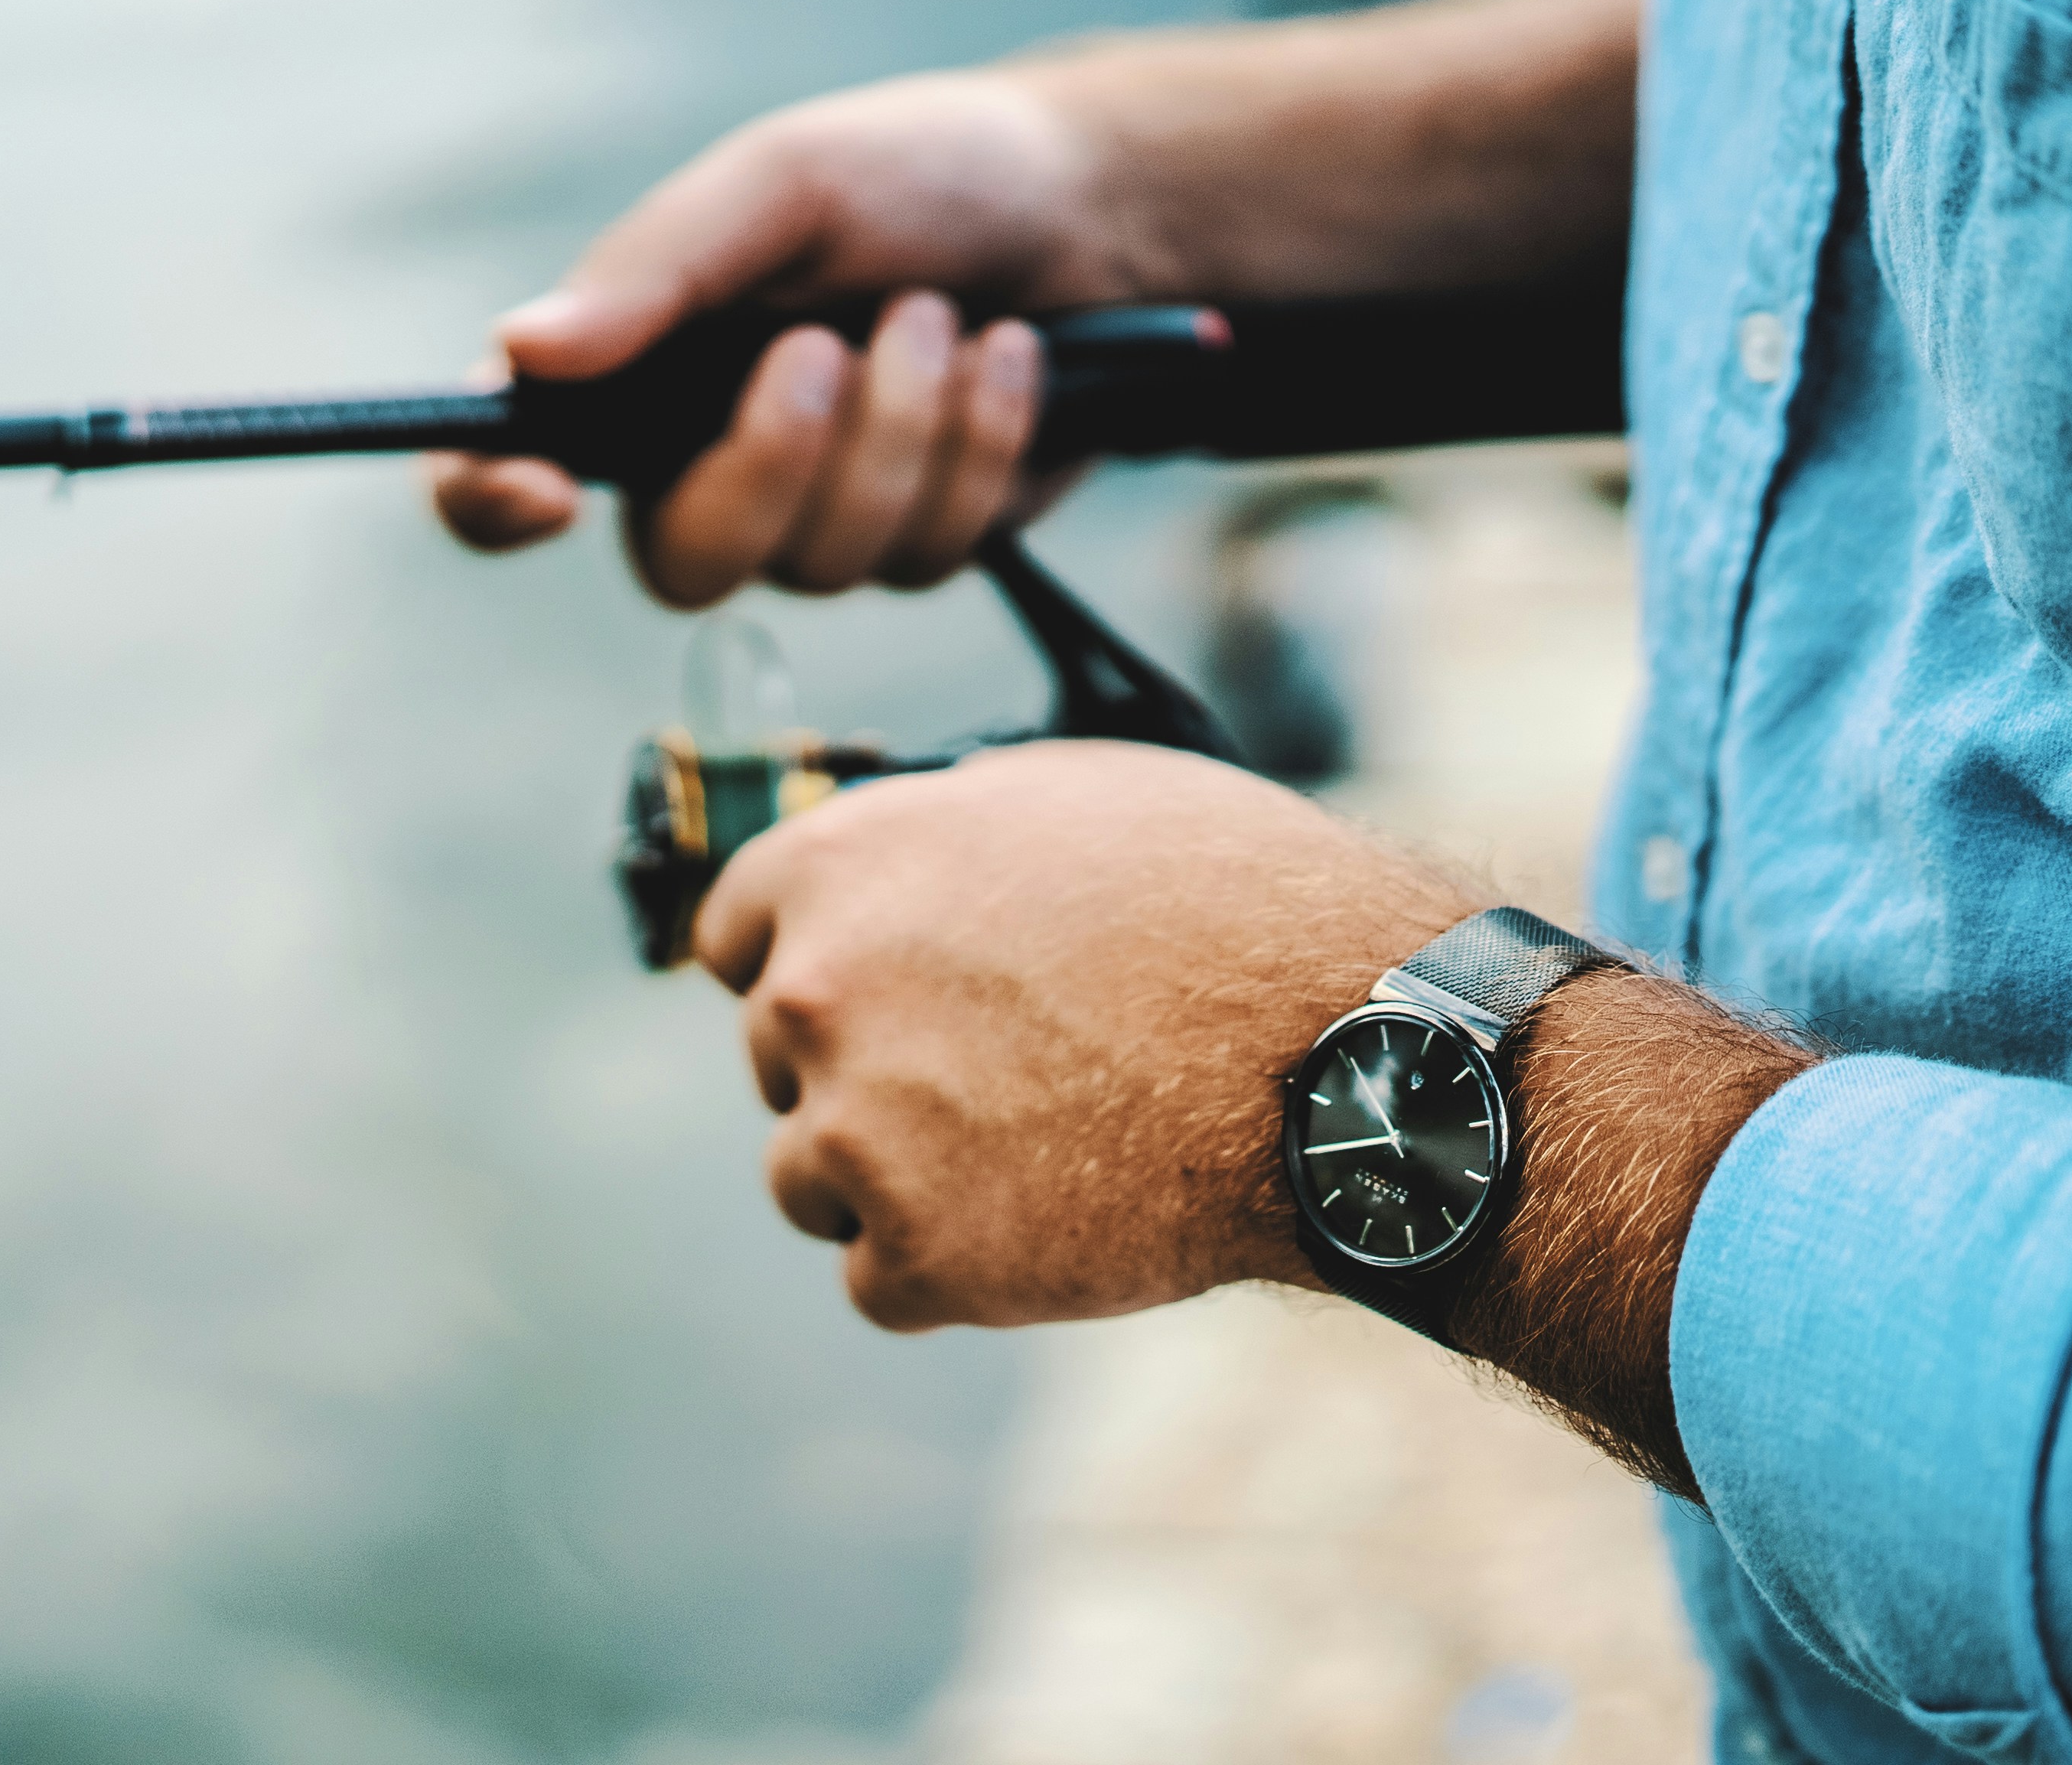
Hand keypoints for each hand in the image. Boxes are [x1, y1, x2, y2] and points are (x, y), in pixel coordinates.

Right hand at [430, 71, 1131, 606]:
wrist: (1092, 207)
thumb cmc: (916, 173)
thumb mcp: (785, 183)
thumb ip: (656, 269)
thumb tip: (520, 351)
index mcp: (629, 364)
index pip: (500, 470)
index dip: (493, 505)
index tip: (547, 494)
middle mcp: (700, 459)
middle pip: (684, 566)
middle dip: (775, 463)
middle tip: (832, 345)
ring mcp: (814, 516)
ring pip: (824, 563)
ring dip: (903, 428)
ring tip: (941, 314)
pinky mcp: (920, 542)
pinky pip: (928, 553)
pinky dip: (978, 444)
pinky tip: (1007, 361)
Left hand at [689, 739, 1472, 1329]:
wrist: (1337, 1052)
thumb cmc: (1230, 901)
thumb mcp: (1074, 793)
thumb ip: (945, 827)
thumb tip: (898, 856)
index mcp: (835, 863)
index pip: (734, 934)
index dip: (810, 962)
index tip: (876, 998)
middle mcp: (814, 992)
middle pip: (779, 1060)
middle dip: (864, 1070)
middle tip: (1003, 1074)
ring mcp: (852, 1132)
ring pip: (812, 1177)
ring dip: (895, 1178)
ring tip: (1039, 1150)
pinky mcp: (912, 1256)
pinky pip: (882, 1279)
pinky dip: (954, 1270)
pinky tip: (1055, 1220)